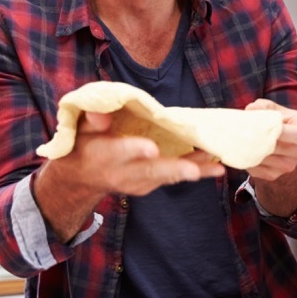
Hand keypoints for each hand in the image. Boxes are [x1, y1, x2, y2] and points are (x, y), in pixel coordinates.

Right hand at [50, 110, 225, 196]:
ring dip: (193, 170)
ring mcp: (138, 182)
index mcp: (104, 154)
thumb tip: (100, 112)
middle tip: (195, 170)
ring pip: (167, 176)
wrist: (81, 177)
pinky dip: (194, 171)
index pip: (120, 152)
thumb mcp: (79, 128)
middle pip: (150, 171)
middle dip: (174, 169)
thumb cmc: (83, 143)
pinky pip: (173, 178)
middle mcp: (123, 172)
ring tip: (217, 166)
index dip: (135, 150)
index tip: (152, 149)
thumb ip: (92, 119)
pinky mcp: (149, 185)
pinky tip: (215, 165)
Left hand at [243, 100, 296, 181]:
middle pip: (275, 147)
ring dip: (248, 149)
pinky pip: (255, 167)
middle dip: (257, 138)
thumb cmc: (284, 124)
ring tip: (238, 138)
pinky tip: (241, 148)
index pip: (293, 134)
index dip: (276, 130)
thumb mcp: (279, 111)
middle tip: (240, 130)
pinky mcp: (273, 175)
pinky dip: (246, 158)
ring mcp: (287, 166)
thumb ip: (265, 107)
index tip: (261, 125)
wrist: (287, 145)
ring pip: (262, 157)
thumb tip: (251, 109)